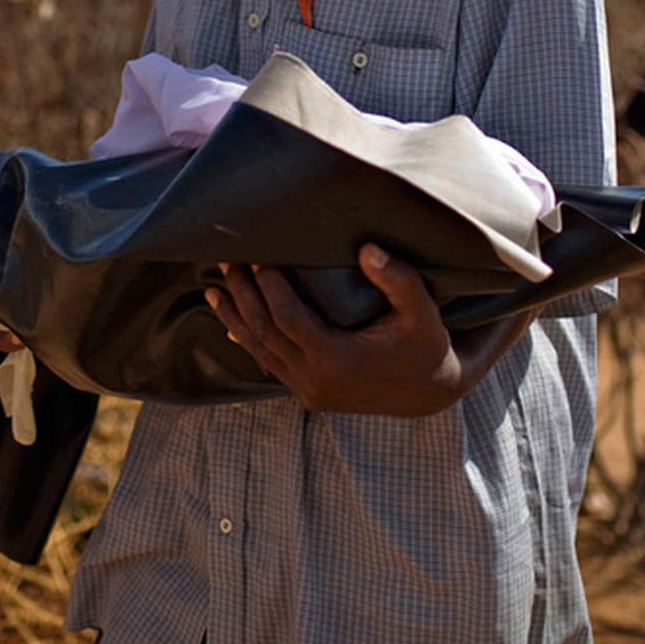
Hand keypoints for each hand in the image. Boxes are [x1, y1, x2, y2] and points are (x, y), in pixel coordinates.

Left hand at [207, 244, 502, 416]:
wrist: (430, 393)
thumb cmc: (426, 345)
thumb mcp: (423, 311)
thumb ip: (398, 278)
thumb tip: (366, 248)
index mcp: (338, 360)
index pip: (288, 317)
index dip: (269, 286)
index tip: (259, 257)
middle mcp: (316, 380)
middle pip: (265, 332)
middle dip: (243, 295)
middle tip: (227, 262)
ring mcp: (309, 391)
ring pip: (260, 351)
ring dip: (236, 317)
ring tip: (214, 288)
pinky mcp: (308, 394)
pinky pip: (270, 364)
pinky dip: (249, 339)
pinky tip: (231, 321)